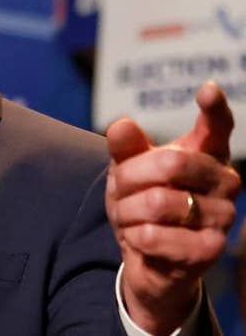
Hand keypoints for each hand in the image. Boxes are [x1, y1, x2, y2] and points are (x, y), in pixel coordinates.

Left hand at [106, 81, 240, 333]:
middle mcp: (226, 181)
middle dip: (129, 177)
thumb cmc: (142, 201)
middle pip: (170, 163)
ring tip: (129, 217)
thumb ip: (125, 147)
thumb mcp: (127, 170)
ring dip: (127, 211)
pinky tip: (141, 239)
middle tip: (119, 189)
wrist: (147, 256)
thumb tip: (122, 125)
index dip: (214, 108)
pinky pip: (156, 236)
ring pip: (158, 202)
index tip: (208, 90)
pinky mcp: (211, 249)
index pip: (217, 126)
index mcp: (208, 154)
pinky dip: (135, 237)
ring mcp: (224, 216)